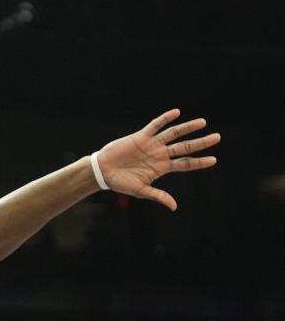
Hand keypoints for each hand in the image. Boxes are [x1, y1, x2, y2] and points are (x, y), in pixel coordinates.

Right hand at [95, 109, 219, 210]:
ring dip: (187, 128)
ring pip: (173, 134)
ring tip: (203, 122)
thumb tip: (174, 207)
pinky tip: (176, 112)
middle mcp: (160, 154)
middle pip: (184, 147)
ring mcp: (152, 145)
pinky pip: (155, 126)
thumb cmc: (121, 183)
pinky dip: (165, 119)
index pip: (185, 163)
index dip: (199, 162)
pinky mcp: (141, 137)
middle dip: (201, 142)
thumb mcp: (141, 191)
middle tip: (217, 137)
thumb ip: (159, 196)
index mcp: (162, 167)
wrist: (103, 172)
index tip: (214, 160)